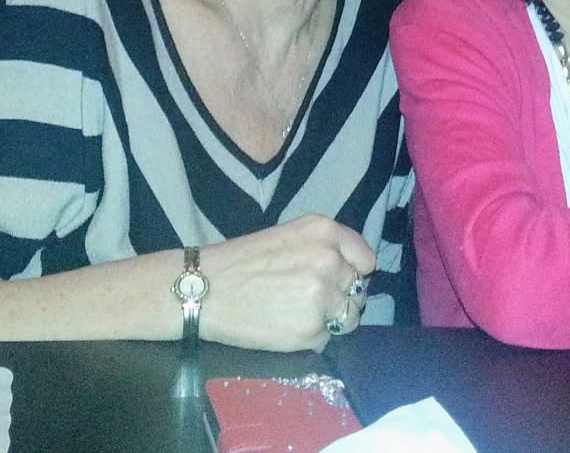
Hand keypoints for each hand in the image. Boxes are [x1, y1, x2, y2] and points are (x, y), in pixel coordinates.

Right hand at [196, 214, 375, 351]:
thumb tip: (352, 272)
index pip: (365, 260)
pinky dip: (310, 337)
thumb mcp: (288, 235)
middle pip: (358, 290)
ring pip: (348, 318)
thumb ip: (324, 247)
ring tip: (297, 313)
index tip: (337, 279)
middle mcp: (330, 261)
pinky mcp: (311, 331)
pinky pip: (327, 339)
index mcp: (324, 231)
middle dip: (339, 297)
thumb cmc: (241, 260)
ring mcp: (323, 297)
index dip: (352, 272)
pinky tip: (285, 326)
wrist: (204, 289)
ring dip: (330, 320)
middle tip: (308, 299)